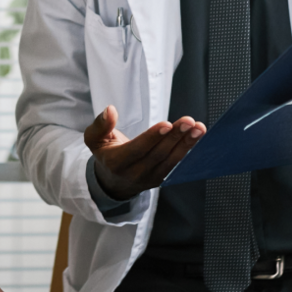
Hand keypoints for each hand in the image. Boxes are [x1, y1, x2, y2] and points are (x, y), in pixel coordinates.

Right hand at [84, 105, 205, 200]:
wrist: (112, 181)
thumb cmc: (105, 153)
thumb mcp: (94, 139)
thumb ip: (100, 124)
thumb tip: (110, 110)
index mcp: (116, 163)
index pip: (137, 149)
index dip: (153, 137)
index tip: (167, 124)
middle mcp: (134, 173)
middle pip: (158, 154)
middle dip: (175, 137)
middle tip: (189, 122)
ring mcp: (149, 178)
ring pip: (171, 160)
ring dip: (186, 143)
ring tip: (198, 128)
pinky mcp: (160, 179)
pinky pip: (176, 165)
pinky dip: (188, 150)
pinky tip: (197, 137)